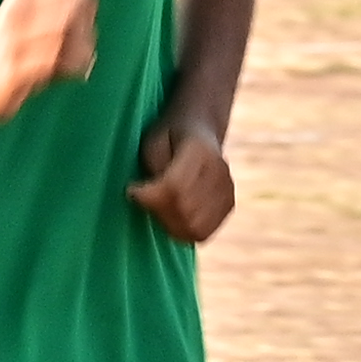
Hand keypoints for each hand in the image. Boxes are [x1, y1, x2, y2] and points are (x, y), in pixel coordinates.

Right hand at [0, 0, 98, 127]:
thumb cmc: (1, 55)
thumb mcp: (25, 24)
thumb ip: (56, 18)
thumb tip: (92, 25)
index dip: (89, 5)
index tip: (88, 21)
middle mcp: (16, 14)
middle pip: (72, 9)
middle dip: (88, 27)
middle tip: (87, 43)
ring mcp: (14, 41)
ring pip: (65, 34)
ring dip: (84, 50)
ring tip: (85, 60)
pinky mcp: (15, 70)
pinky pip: (55, 62)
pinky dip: (75, 67)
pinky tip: (78, 73)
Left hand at [129, 117, 234, 241]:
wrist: (200, 128)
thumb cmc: (168, 136)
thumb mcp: (154, 142)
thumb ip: (155, 167)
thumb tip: (154, 196)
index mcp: (200, 149)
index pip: (173, 186)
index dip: (147, 196)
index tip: (131, 190)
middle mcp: (220, 170)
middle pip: (184, 210)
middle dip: (156, 210)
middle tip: (143, 199)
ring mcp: (228, 190)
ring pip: (194, 227)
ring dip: (168, 224)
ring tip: (157, 207)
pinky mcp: (229, 205)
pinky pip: (202, 233)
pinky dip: (182, 231)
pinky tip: (172, 216)